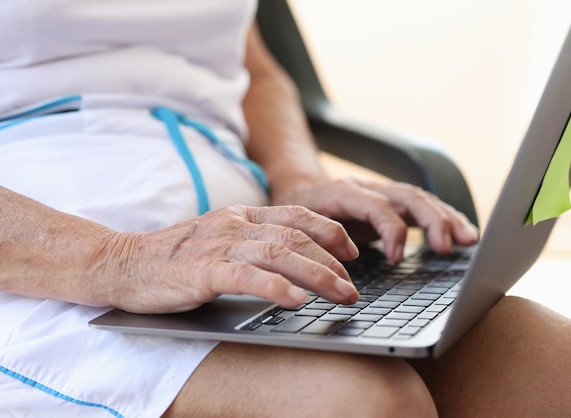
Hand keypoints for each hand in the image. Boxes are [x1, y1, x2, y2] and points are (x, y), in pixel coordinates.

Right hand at [100, 205, 359, 313]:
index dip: (330, 232)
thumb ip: (253, 242)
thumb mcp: (219, 239)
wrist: (122, 263)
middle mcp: (235, 224)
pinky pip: (248, 276)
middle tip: (354, 288)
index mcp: (241, 214)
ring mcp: (219, 245)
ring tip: (342, 295)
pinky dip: (276, 288)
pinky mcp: (202, 271)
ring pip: (280, 254)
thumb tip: (295, 261)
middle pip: (297, 238)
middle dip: (333, 263)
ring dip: (317, 276)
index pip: (297, 215)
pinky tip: (297, 302)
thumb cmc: (174, 257)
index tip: (353, 251)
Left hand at [272, 178, 478, 262]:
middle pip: (408, 197)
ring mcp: (384, 195)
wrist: (301, 188)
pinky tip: (463, 234)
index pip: (376, 205)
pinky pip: (423, 208)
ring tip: (469, 240)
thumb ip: (318, 236)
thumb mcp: (297, 221)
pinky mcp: (393, 205)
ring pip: (421, 200)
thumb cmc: (299, 209)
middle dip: (431, 220)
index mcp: (344, 192)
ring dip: (447, 219)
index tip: (396, 257)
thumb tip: (346, 258)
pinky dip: (445, 219)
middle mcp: (370, 189)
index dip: (390, 229)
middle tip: (446, 247)